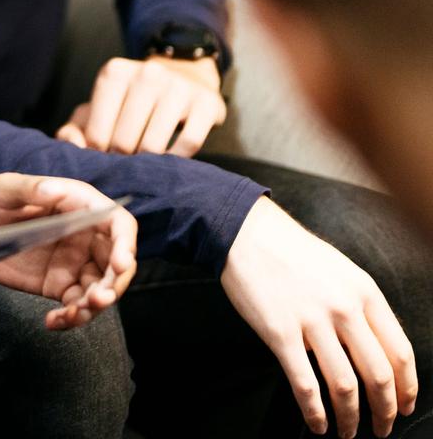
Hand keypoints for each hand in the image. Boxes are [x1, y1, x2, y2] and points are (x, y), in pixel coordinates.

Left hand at [0, 173, 136, 329]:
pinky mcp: (57, 283)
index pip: (118, 225)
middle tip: (98, 299)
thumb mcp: (2, 188)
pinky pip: (76, 304)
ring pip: (100, 288)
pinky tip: (53, 322)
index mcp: (78, 205)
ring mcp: (72, 262)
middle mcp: (83, 235)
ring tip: (73, 314)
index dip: (125, 244)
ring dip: (94, 306)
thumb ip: (29, 188)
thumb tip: (54, 190)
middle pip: (116, 263)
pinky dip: (71, 317)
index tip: (120, 264)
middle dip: (114, 284)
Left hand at [55, 54, 225, 155]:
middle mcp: (147, 74)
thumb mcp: (100, 105)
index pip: (97, 133)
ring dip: (148, 162)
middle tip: (127, 162)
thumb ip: (77, 127)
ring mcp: (179, 87)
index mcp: (114, 73)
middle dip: (122, 159)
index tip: (104, 156)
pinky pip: (189, 143)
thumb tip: (71, 145)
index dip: (98, 153)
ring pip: (154, 145)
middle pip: (124, 142)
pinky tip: (171, 156)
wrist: (184, 76)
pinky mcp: (206, 103)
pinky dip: (178, 157)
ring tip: (146, 162)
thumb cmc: (132, 100)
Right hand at [222, 197, 417, 436]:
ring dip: (351, 418)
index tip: (404, 405)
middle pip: (378, 374)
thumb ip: (362, 306)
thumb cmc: (292, 251)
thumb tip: (375, 349)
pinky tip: (318, 423)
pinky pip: (304, 383)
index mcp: (365, 293)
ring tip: (349, 432)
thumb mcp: (342, 271)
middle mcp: (344, 308)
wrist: (245, 232)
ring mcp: (312, 321)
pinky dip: (315, 411)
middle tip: (383, 428)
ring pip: (344, 385)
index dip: (406, 387)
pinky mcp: (279, 332)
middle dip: (385, 410)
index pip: (400, 352)